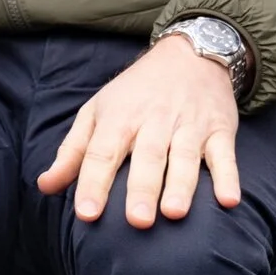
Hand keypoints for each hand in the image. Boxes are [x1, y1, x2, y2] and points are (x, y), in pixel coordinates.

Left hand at [36, 35, 241, 228]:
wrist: (191, 53)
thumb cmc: (136, 92)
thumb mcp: (98, 111)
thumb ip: (74, 151)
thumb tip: (46, 186)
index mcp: (120, 117)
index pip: (103, 152)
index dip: (94, 183)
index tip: (87, 213)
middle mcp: (156, 120)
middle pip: (148, 156)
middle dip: (142, 188)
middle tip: (137, 221)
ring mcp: (190, 125)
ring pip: (185, 157)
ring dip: (182, 185)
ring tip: (175, 213)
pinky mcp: (220, 130)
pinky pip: (224, 155)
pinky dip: (229, 177)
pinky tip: (229, 200)